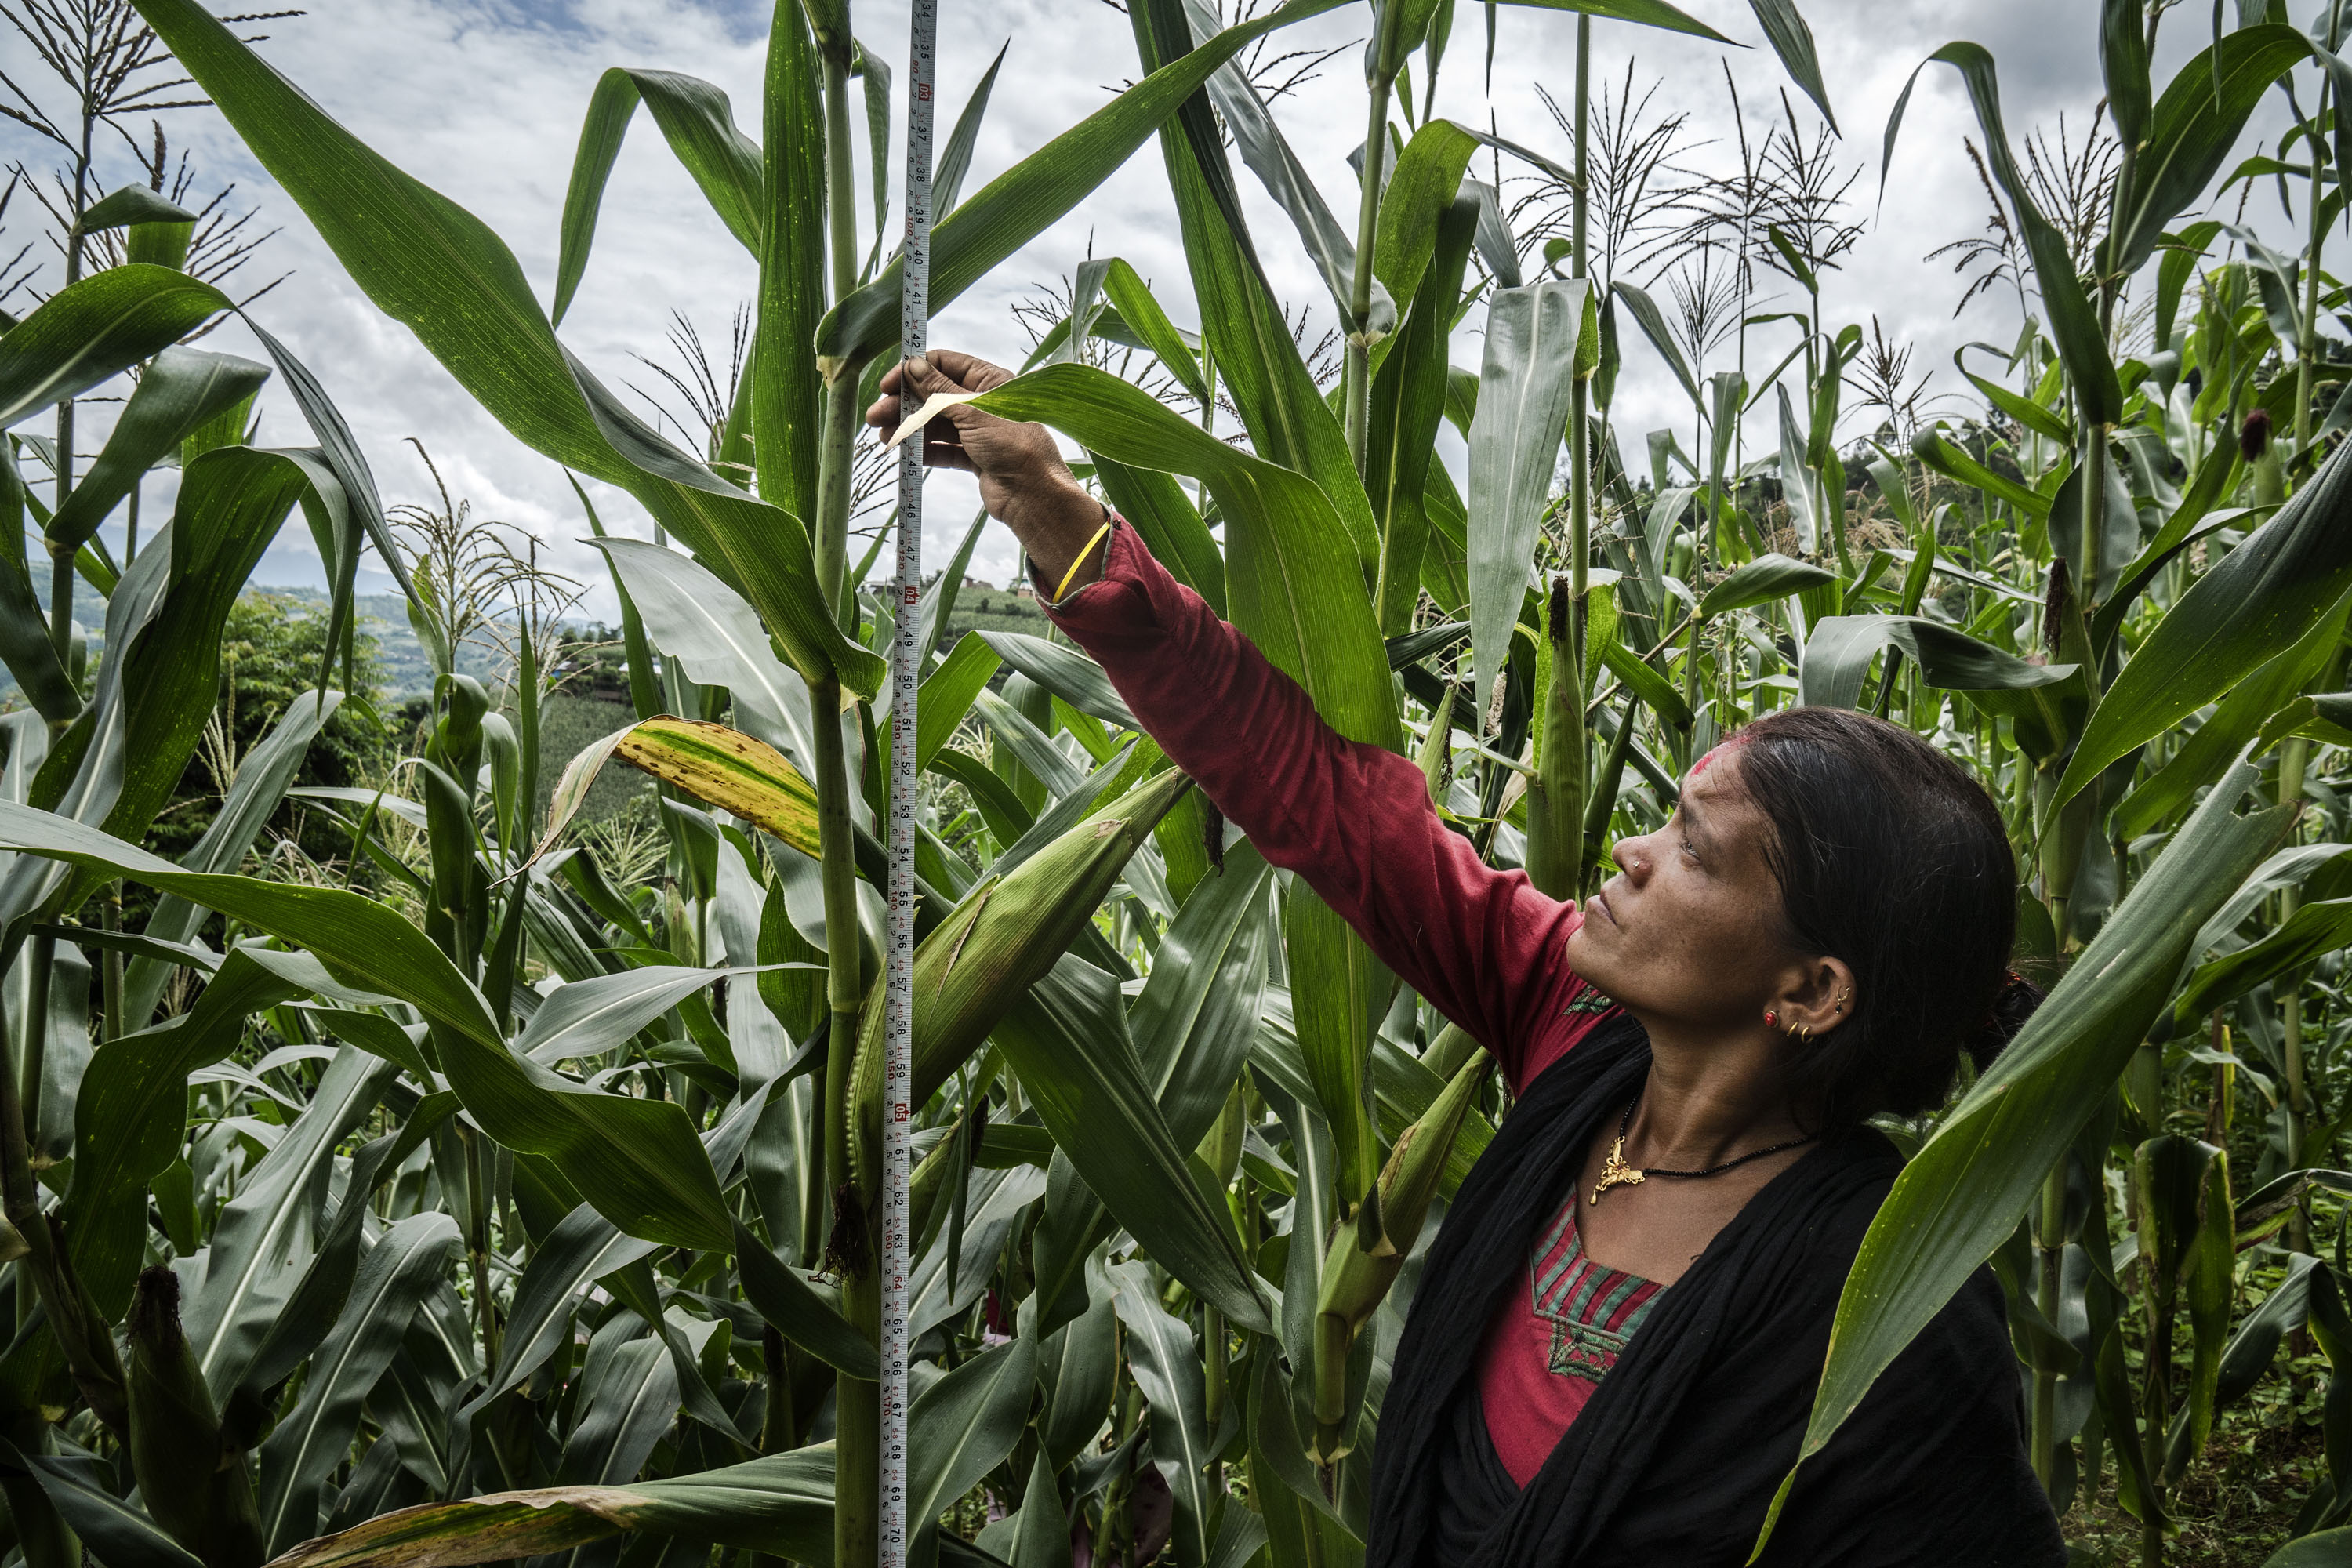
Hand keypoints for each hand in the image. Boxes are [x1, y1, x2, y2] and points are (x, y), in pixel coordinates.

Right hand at [866, 352, 1101, 563]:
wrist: (1034, 495)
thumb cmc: (1012, 446)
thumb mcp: (971, 412)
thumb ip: (939, 390)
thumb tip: (913, 365)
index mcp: (990, 381)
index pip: (944, 364)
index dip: (914, 372)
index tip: (888, 385)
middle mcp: (984, 403)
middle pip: (935, 396)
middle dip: (905, 405)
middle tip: (875, 416)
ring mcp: (979, 431)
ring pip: (936, 424)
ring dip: (909, 428)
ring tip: (884, 438)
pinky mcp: (975, 457)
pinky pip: (944, 449)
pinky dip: (924, 449)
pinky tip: (904, 453)